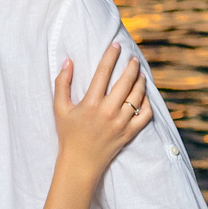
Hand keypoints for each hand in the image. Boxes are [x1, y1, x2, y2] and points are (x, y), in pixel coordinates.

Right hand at [52, 42, 150, 181]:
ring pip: (137, 96)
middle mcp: (108, 111)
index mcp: (91, 103)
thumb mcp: (60, 108)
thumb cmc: (68, 134)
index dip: (110, 55)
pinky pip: (145, 114)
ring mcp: (121, 123)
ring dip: (141, 82)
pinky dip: (147, 103)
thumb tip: (68, 61)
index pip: (103, 72)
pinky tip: (144, 95)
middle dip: (131, 66)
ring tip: (140, 73)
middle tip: (133, 58)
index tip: (116, 45)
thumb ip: (62, 83)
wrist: (80, 163)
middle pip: (125, 81)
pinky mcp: (129, 133)